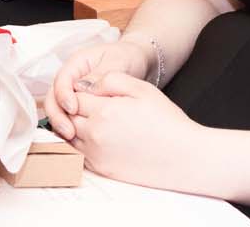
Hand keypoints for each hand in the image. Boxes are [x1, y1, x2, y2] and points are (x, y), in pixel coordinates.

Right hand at [45, 40, 151, 138]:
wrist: (137, 61)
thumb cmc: (126, 58)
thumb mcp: (117, 62)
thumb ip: (100, 75)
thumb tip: (84, 89)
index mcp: (76, 64)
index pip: (61, 80)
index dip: (63, 95)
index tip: (73, 109)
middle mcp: (71, 79)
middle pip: (53, 98)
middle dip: (58, 115)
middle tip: (69, 131)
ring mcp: (73, 93)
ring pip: (58, 110)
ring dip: (62, 124)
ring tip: (72, 138)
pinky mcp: (80, 107)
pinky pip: (69, 117)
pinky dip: (71, 127)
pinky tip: (78, 139)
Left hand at [59, 72, 208, 191]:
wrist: (182, 157)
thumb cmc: (166, 122)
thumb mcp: (142, 89)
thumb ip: (111, 80)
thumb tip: (88, 84)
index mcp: (104, 111)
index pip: (74, 95)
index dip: (80, 90)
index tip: (90, 90)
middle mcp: (95, 134)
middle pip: (67, 116)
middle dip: (73, 107)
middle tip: (89, 103)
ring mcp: (96, 154)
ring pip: (68, 136)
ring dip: (73, 126)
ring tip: (91, 119)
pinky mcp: (101, 169)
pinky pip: (77, 153)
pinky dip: (79, 143)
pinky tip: (94, 137)